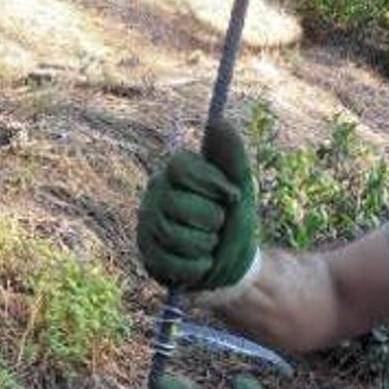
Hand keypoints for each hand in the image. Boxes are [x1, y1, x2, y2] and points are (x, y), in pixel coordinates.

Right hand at [137, 121, 257, 290]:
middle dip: (211, 219)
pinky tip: (203, 263)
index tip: (231, 196)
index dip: (211, 183)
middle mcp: (154, 194)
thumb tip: (219, 121)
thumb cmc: (236, 219)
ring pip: (171, 234)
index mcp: (175, 172)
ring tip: (211, 244)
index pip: (180, 166)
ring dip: (205, 245)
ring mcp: (146, 225)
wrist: (236, 264)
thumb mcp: (242, 187)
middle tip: (219, 224)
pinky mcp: (147, 256)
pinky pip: (170, 263)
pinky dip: (197, 267)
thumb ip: (232, 156)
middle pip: (176, 203)